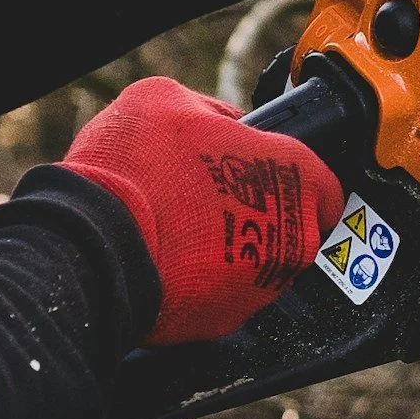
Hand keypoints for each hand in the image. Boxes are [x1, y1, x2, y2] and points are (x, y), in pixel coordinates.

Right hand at [63, 78, 343, 346]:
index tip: (268, 175)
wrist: (94, 242)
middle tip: (216, 199)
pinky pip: (228, 295)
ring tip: (188, 229)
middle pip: (297, 224)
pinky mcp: (231, 319)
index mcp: (297, 177)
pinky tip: (175, 260)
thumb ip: (215, 112)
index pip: (325, 180)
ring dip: (237, 248)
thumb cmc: (135, 167)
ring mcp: (267, 283)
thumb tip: (228, 125)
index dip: (294, 174)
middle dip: (264, 213)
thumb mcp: (169, 99)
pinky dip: (208, 282)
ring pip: (264, 263)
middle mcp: (298, 236)